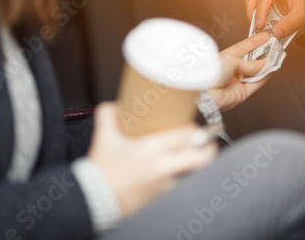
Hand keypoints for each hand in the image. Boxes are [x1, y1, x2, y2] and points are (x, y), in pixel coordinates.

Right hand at [87, 103, 217, 217]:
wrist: (96, 200)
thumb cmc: (102, 171)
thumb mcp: (103, 136)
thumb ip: (109, 114)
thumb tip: (118, 104)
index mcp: (152, 150)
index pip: (187, 135)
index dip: (193, 127)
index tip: (189, 123)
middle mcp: (164, 167)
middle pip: (202, 157)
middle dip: (208, 146)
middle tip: (204, 138)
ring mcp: (167, 184)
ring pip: (196, 171)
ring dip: (198, 160)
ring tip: (194, 152)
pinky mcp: (164, 195)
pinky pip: (183, 182)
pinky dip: (184, 173)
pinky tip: (177, 167)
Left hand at [210, 32, 269, 110]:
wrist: (204, 92)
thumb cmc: (211, 72)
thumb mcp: (232, 60)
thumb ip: (249, 63)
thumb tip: (262, 64)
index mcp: (224, 58)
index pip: (242, 48)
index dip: (254, 42)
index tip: (265, 36)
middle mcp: (230, 70)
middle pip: (250, 61)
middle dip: (262, 55)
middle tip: (273, 47)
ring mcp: (235, 82)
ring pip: (254, 73)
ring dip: (265, 66)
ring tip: (275, 58)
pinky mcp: (240, 94)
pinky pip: (255, 84)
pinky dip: (264, 77)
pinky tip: (271, 70)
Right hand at [245, 0, 304, 39]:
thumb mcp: (302, 15)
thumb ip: (289, 24)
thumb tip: (274, 33)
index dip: (260, 13)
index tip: (259, 26)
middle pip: (253, 0)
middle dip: (254, 16)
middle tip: (257, 30)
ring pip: (252, 6)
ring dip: (255, 19)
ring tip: (261, 31)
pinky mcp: (267, 2)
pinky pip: (257, 12)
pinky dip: (259, 21)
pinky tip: (264, 29)